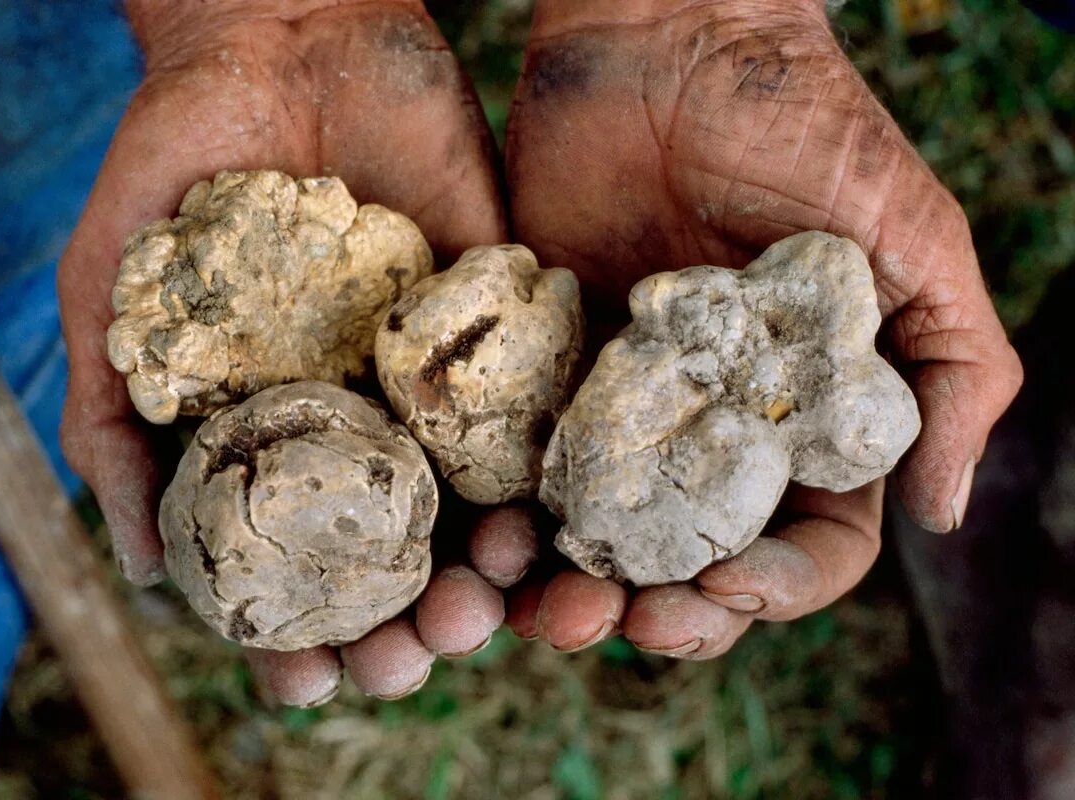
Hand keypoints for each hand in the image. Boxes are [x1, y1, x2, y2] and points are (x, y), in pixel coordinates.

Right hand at [58, 0, 518, 701]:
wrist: (277, 37)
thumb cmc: (172, 166)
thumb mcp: (112, 299)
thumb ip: (116, 428)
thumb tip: (144, 570)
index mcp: (271, 440)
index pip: (292, 570)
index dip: (299, 638)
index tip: (311, 681)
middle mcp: (355, 424)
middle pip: (392, 561)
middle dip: (405, 626)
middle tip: (417, 659)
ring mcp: (431, 379)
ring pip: (470, 510)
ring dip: (482, 578)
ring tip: (489, 609)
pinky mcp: (498, 323)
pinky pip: (531, 415)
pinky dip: (540, 480)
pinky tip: (543, 524)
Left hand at [503, 0, 1021, 655]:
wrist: (669, 37)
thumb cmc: (806, 126)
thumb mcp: (913, 241)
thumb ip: (951, 371)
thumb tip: (948, 511)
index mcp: (806, 422)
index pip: (807, 545)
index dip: (777, 588)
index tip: (727, 590)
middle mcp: (715, 431)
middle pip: (691, 563)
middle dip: (661, 613)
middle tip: (617, 623)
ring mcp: (624, 406)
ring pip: (596, 536)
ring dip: (570, 588)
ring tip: (534, 607)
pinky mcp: (544, 368)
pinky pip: (520, 463)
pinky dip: (502, 516)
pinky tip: (483, 541)